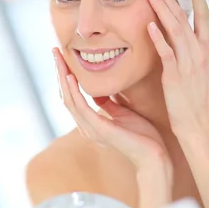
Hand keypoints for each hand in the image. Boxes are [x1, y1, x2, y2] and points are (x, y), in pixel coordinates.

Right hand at [53, 48, 172, 177]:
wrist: (154, 156)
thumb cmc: (142, 136)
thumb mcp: (123, 113)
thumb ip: (109, 102)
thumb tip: (101, 89)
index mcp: (91, 123)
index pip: (72, 96)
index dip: (66, 76)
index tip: (63, 57)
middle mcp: (86, 126)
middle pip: (65, 95)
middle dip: (59, 72)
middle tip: (54, 51)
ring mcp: (90, 129)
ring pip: (69, 99)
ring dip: (62, 77)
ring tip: (58, 58)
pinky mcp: (99, 129)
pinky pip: (81, 107)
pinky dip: (74, 91)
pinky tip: (70, 76)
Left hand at [146, 0, 208, 138]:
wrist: (199, 125)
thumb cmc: (196, 99)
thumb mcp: (200, 70)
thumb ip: (193, 52)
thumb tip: (184, 37)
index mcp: (205, 50)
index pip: (204, 16)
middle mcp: (199, 53)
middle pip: (186, 17)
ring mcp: (189, 64)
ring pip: (176, 30)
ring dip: (163, 9)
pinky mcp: (176, 77)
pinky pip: (167, 54)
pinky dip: (159, 38)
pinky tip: (149, 25)